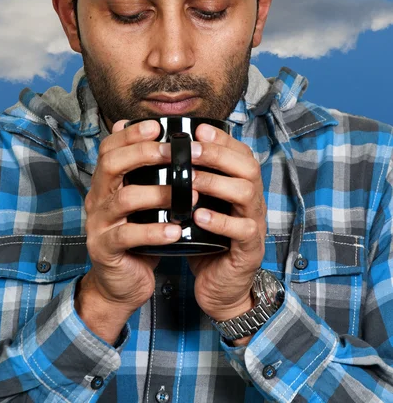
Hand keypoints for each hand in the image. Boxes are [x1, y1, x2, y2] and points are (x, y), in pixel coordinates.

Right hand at [76, 119, 181, 341]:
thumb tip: (155, 138)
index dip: (130, 135)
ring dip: (158, 194)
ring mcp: (98, 224)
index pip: (109, 148)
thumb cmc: (137, 234)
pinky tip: (176, 231)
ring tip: (189, 195)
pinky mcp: (105, 249)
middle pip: (111, 165)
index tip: (157, 127)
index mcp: (106, 183)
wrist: (121, 282)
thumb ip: (145, 174)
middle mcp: (97, 198)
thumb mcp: (141, 201)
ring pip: (124, 199)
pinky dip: (154, 232)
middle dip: (143, 153)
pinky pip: (128, 236)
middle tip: (174, 153)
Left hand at [186, 124, 265, 321]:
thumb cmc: (207, 241)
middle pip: (248, 167)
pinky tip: (199, 217)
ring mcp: (253, 224)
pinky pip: (242, 230)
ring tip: (191, 181)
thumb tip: (162, 152)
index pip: (240, 152)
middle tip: (191, 150)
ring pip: (247, 193)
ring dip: (217, 183)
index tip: (198, 129)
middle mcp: (252, 201)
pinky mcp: (248, 250)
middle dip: (218, 154)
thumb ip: (191, 182)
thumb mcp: (199, 206)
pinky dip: (220, 221)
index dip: (222, 139)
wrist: (220, 286)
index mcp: (241, 186)